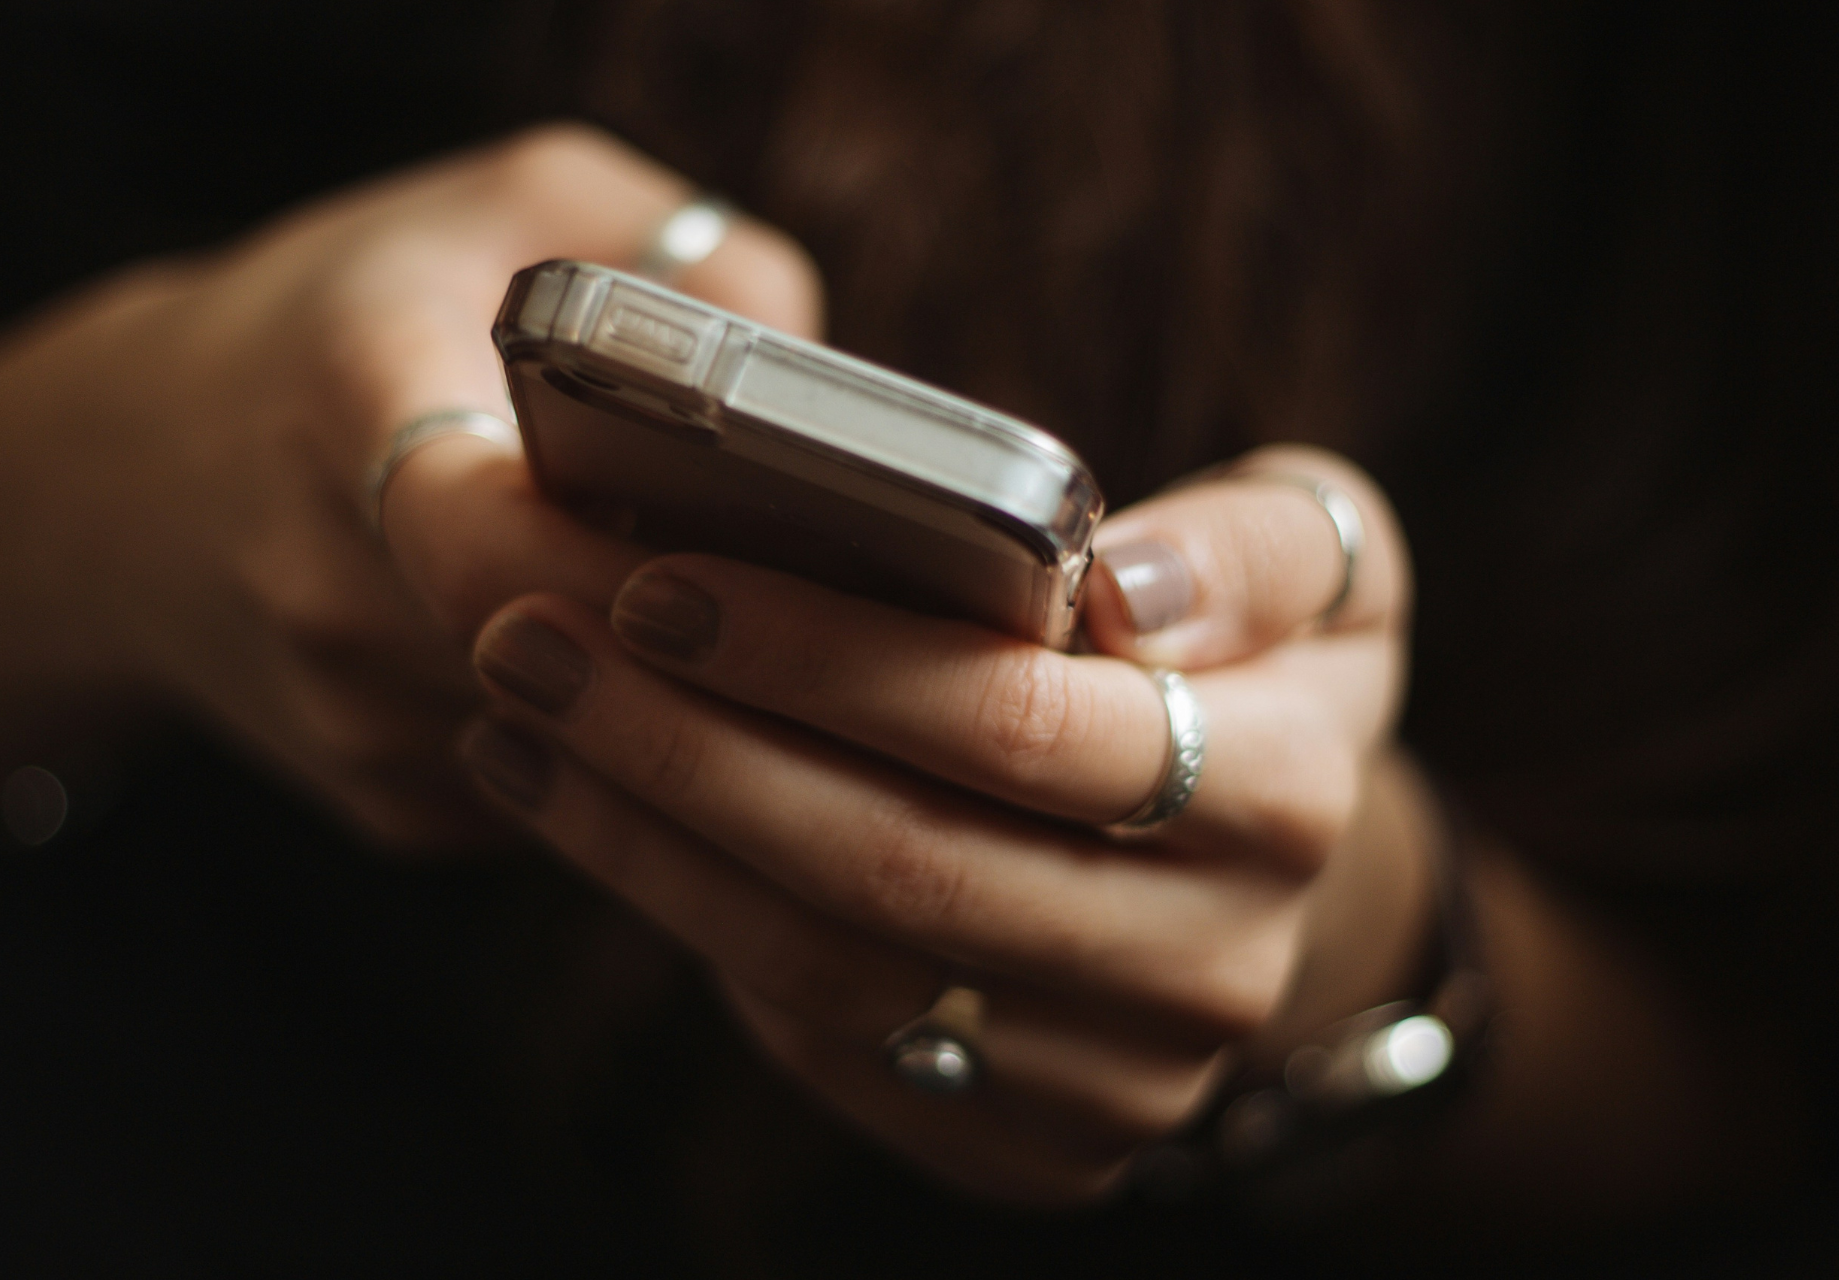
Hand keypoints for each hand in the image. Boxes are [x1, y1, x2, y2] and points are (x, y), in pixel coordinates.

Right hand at [0, 124, 817, 844]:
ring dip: (694, 701)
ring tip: (787, 629)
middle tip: (854, 603)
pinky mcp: (385, 806)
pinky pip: (565, 789)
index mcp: (344, 401)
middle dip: (714, 638)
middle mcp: (325, 582)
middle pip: (568, 657)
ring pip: (589, 742)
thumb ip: (677, 251)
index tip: (758, 542)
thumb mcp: (508, 204)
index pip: (488, 531)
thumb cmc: (349, 318)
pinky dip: (638, 742)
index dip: (637, 562)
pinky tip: (670, 673)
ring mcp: (349, 719)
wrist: (125, 486)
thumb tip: (822, 376)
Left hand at [458, 445, 1433, 1200]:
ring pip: (832, 966)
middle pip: (898, 864)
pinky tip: (577, 803)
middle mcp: (1213, 966)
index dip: (824, 657)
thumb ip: (1253, 546)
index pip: (1020, 727)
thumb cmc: (1247, 663)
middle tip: (527, 637)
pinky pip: (820, 1038)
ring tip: (517, 710)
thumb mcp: (1320, 561)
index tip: (659, 579)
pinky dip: (678, 912)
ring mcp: (1115, 1084)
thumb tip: (1123, 587)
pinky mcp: (1023, 1150)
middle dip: (685, 745)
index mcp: (1288, 795)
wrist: (1259, 873)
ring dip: (642, 835)